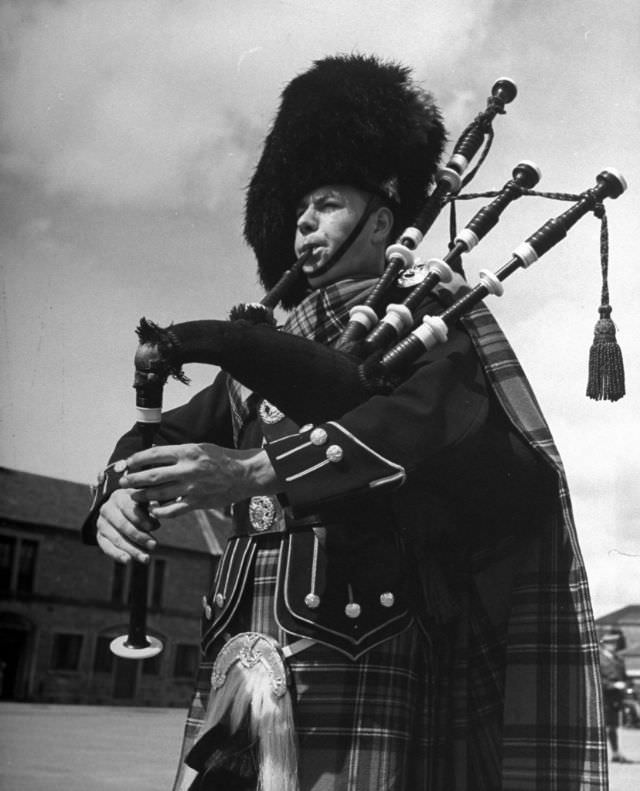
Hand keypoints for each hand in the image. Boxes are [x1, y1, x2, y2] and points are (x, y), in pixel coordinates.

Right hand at [96, 488, 158, 563]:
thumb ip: (152, 507)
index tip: (153, 527)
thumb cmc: (138, 504)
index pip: (128, 508)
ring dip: (132, 550)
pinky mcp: (99, 536)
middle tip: (154, 545)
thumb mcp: (145, 501)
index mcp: (119, 497)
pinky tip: (128, 561)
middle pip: (123, 525)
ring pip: (116, 538)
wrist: (118, 508)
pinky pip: (106, 547)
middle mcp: (107, 509)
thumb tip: (156, 522)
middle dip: (139, 536)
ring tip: (146, 558)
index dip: (140, 518)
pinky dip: (117, 555)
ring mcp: (101, 523)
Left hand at [118, 442, 278, 517]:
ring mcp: (193, 487)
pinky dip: (160, 510)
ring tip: (133, 496)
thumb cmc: (220, 458)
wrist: (244, 474)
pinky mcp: (198, 502)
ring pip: (159, 493)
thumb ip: (177, 452)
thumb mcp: (199, 447)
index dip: (136, 460)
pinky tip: (153, 509)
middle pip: (152, 476)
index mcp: (187, 452)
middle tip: (123, 483)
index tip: (125, 464)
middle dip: (133, 480)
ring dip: (143, 496)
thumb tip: (152, 453)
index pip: (154, 455)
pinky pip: (173, 510)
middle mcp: (188, 469)